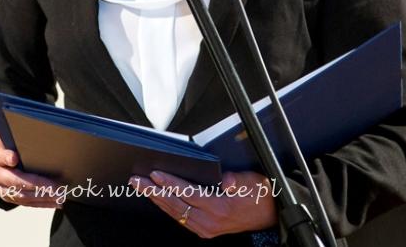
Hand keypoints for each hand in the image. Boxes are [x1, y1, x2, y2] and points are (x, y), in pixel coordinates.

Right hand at [0, 128, 61, 207]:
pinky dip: (39, 203)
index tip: (14, 158)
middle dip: (37, 186)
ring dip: (41, 198)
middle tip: (55, 188)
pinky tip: (53, 202)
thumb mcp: (8, 132)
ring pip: (20, 196)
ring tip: (59, 197)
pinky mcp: (4, 195)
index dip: (5, 157)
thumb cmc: (6, 139)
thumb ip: (18, 137)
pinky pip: (23, 202)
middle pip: (14, 181)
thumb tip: (43, 139)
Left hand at [129, 170, 276, 237]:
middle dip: (154, 191)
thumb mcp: (252, 183)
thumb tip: (226, 180)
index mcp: (219, 208)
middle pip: (175, 204)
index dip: (171, 183)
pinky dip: (166, 207)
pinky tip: (157, 198)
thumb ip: (238, 182)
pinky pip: (180, 218)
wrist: (268, 214)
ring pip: (175, 212)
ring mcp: (205, 228)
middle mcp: (209, 221)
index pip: (189, 194)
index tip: (156, 175)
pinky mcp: (203, 229)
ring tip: (141, 187)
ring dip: (156, 199)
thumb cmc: (259, 196)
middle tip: (137, 181)